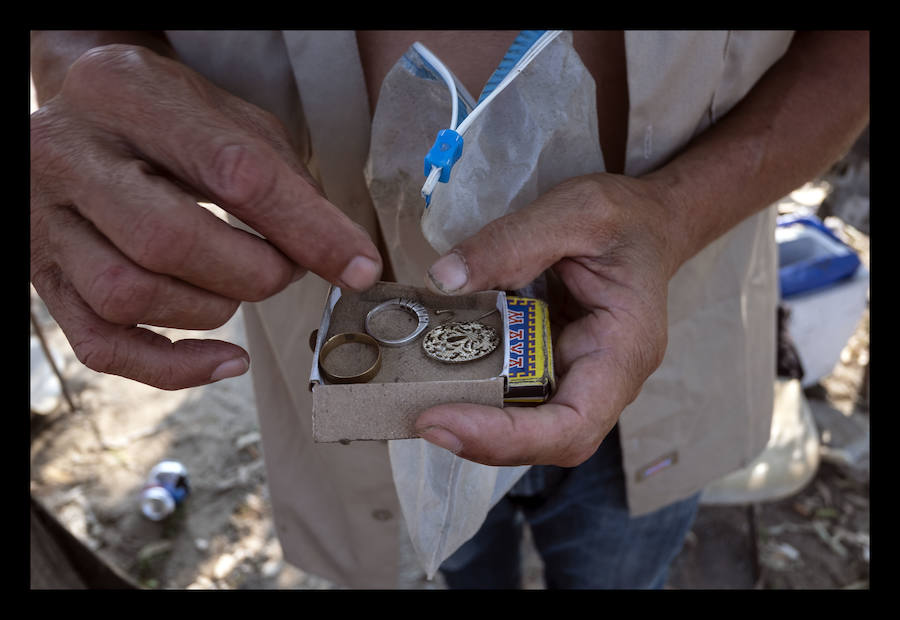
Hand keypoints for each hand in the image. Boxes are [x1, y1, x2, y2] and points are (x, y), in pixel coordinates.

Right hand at [30, 44, 381, 389]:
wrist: (87, 120)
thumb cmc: (170, 121)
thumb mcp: (231, 120)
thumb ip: (284, 180)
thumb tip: (344, 258)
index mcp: (124, 93)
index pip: (231, 170)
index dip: (305, 228)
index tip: (358, 265)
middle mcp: (66, 154)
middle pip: (167, 240)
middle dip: (251, 272)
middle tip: (285, 271)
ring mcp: (44, 221)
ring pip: (128, 295)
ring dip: (211, 308)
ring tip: (240, 286)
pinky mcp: (44, 279)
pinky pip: (102, 345)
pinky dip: (173, 367)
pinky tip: (225, 360)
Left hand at [416, 174, 678, 466]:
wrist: (647, 222)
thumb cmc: (624, 219)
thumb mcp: (573, 211)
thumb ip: (509, 241)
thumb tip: (443, 281)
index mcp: (624, 349)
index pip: (573, 425)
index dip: (508, 438)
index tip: (442, 420)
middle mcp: (605, 379)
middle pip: (549, 441)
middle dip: (484, 440)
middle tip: (421, 418)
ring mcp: (580, 378)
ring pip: (531, 429)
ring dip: (476, 426)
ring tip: (418, 405)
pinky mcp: (554, 366)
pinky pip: (518, 397)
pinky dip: (479, 396)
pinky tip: (439, 378)